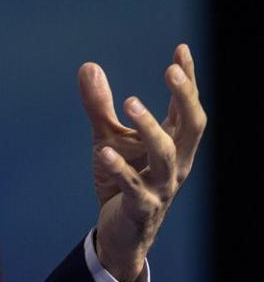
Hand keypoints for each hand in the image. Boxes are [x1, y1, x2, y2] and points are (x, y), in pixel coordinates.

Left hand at [78, 44, 205, 281]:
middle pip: (192, 127)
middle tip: (171, 69)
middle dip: (185, 97)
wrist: (120, 232)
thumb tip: (89, 65)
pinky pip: (134, 187)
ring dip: (150, 127)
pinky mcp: (141, 207)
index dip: (188, 81)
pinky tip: (105, 152)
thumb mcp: (107, 136)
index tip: (182, 49)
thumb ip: (100, 104)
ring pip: (166, 155)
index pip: (186, 108)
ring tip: (131, 101)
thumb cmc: (121, 178)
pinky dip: (121, 168)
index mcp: (172, 143)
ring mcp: (161, 186)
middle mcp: (175, 163)